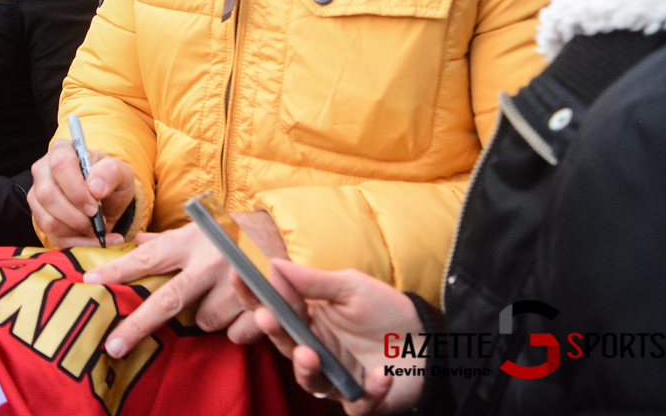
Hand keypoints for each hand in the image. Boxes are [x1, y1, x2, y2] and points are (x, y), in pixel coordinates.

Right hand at [28, 140, 133, 246]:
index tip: (95, 205)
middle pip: (47, 195)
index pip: (60, 165)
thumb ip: (111, 173)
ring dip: (76, 230)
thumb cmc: (110, 180)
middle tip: (96, 220)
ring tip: (97, 229)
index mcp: (61, 151)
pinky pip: (52, 236)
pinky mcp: (40, 218)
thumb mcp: (120, 172)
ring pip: (47, 219)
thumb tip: (94, 188)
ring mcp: (38, 195)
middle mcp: (43, 170)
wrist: (106, 199)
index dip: (76, 189)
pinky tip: (96, 240)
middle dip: (75, 215)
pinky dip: (78, 243)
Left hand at [82, 211, 286, 355]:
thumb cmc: (235, 231)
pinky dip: (236, 327)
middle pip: (167, 300)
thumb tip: (135, 241)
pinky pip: (234, 334)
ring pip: (204, 321)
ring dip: (208, 316)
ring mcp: (236, 283)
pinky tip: (243, 309)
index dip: (118, 271)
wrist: (288, 231)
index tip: (90, 282)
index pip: (147, 258)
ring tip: (221, 296)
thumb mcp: (201, 228)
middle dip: (137, 325)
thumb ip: (168, 240)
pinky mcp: (260, 304)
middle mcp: (210, 261)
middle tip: (112, 346)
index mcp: (191, 239)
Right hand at [247, 259, 422, 414]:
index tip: (238, 275)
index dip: (254, 295)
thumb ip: (313, 281)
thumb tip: (274, 263)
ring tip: (309, 354)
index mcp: (310, 320)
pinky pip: (358, 403)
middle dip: (274, 332)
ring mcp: (337, 377)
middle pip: (286, 344)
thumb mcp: (350, 287)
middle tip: (267, 316)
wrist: (427, 338)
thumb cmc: (385, 310)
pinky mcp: (362, 400)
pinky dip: (370, 392)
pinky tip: (382, 375)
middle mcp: (317, 349)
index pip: (275, 308)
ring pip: (311, 382)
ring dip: (306, 370)